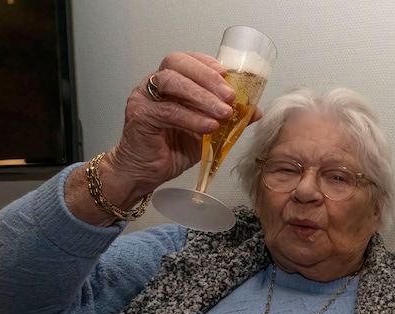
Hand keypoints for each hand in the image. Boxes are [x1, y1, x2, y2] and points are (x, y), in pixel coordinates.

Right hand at [68, 52, 263, 223]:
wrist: (146, 172)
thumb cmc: (172, 149)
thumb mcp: (207, 131)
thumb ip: (227, 118)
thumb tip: (255, 111)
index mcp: (169, 82)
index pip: (187, 60)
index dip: (207, 63)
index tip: (227, 75)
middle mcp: (153, 84)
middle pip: (177, 63)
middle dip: (207, 77)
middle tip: (230, 96)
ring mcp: (143, 98)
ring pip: (171, 82)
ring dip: (201, 96)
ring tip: (223, 112)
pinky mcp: (139, 116)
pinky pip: (167, 111)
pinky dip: (191, 117)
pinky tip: (208, 126)